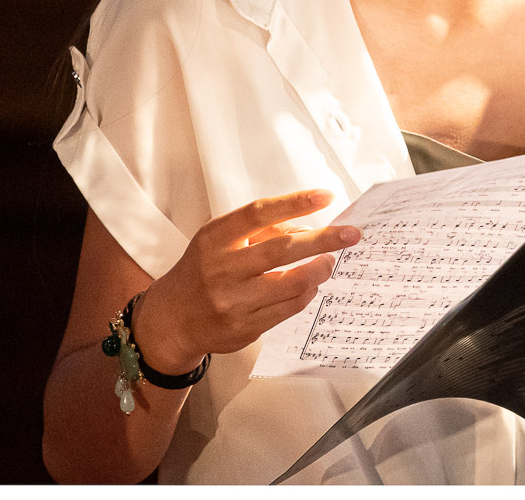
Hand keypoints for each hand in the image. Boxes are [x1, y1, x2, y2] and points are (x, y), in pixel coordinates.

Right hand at [133, 189, 358, 373]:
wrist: (172, 320)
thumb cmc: (204, 270)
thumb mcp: (220, 241)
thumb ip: (260, 231)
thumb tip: (310, 227)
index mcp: (214, 238)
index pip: (259, 213)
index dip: (295, 202)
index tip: (327, 196)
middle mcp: (221, 269)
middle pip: (282, 249)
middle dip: (324, 239)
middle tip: (352, 234)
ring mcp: (232, 301)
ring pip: (292, 283)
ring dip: (319, 269)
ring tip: (329, 261)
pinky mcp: (244, 328)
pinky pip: (289, 308)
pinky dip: (307, 293)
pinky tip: (311, 284)